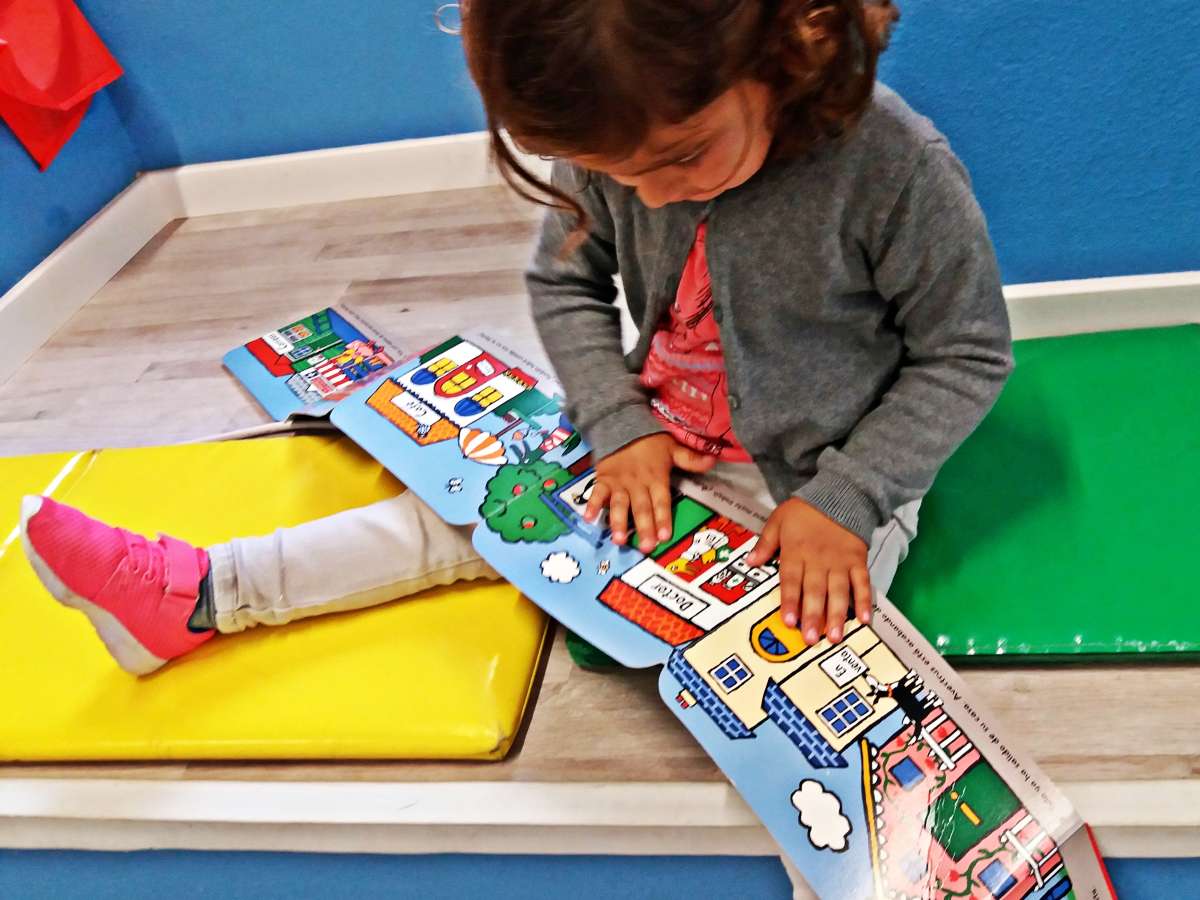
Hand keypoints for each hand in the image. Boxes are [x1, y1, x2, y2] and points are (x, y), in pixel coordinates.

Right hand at [583, 433, 715, 551]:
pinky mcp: (603, 480)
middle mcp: (638, 483)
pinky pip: (596, 493)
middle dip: (644, 528)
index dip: (663, 518)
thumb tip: (714, 460)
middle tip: (646, 547)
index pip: (661, 501)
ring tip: (619, 540)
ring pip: (619, 505)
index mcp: (656, 478)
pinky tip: (589, 519)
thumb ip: (691, 459)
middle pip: (642, 508)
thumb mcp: (673, 447)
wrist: (621, 424)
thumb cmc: (650, 441)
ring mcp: (619, 483)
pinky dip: (592, 505)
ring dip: (618, 522)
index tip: (665, 536)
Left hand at [745, 498, 869, 644]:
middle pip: (815, 591)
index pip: (791, 580)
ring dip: (837, 615)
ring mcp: (841, 562)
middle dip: (813, 616)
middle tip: (811, 639)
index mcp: (796, 552)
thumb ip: (765, 543)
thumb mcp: (778, 520)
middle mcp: (818, 560)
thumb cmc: (804, 511)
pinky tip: (865, 619)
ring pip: (839, 591)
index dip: (790, 601)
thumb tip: (750, 562)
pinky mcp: (858, 561)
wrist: (839, 494)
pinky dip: (864, 600)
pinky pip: (862, 583)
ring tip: (835, 637)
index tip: (788, 621)